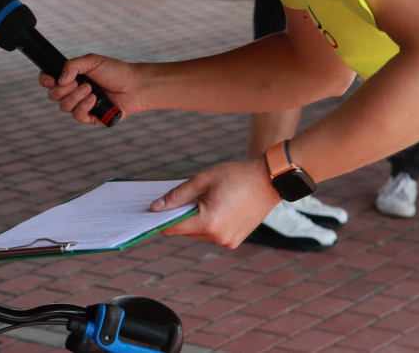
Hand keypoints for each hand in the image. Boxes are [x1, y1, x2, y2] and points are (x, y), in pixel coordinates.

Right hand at [39, 54, 141, 124]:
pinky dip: (84, 107)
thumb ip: (72, 66)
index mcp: (71, 77)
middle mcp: (73, 92)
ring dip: (76, 97)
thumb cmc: (114, 71)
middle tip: (79, 82)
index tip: (51, 79)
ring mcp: (81, 105)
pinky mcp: (90, 117)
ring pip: (64, 107)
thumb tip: (60, 79)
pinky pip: (77, 116)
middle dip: (64, 89)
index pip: (49, 81)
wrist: (133, 85)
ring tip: (91, 89)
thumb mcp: (92, 61)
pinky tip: (94, 99)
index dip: (45, 80)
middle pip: (53, 95)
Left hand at [151, 158, 280, 247]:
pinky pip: (211, 234)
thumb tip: (156, 207)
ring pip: (197, 233)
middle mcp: (218, 237)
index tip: (149, 211)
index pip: (173, 227)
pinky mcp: (234, 241)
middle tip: (175, 198)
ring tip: (201, 199)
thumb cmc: (236, 176)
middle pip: (185, 230)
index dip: (160, 219)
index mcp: (209, 222)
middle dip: (179, 215)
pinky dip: (207, 223)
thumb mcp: (203, 180)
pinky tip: (212, 206)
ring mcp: (227, 242)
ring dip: (194, 219)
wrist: (269, 180)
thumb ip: (177, 195)